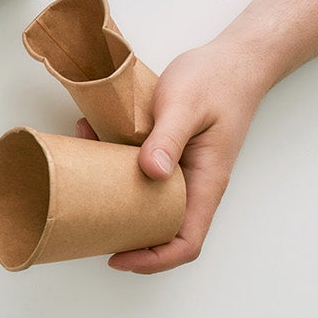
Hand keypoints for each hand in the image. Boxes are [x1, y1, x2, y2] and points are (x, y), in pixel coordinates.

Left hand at [80, 38, 267, 272]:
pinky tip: (91, 139)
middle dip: (126, 236)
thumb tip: (151, 173)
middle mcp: (193, 185)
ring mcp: (179, 171)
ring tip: (83, 178)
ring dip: (113, 196)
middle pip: (161, 231)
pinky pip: (137, 170)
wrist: (234, 58)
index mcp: (206, 183)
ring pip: (145, 202)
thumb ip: (168, 138)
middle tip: (90, 226)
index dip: (153, 259)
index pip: (186, 242)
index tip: (118, 257)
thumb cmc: (217, 80)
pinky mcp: (165, 154)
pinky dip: (112, 163)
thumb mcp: (186, 105)